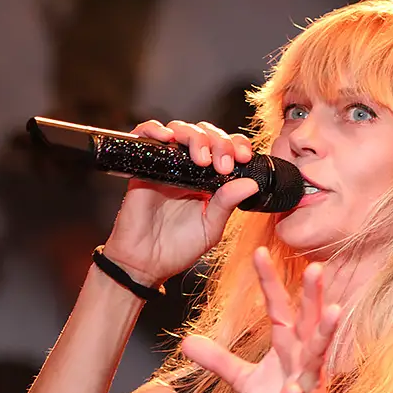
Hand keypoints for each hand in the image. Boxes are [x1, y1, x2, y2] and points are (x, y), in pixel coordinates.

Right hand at [103, 120, 260, 286]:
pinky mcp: (143, 166)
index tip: (243, 157)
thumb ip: (227, 204)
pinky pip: (145, 135)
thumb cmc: (177, 248)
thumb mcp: (210, 228)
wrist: (145, 263)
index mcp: (209, 180)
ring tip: (201, 158)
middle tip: (223, 164)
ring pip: (180, 129)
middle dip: (219, 142)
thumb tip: (250, 183)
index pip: (225, 148)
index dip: (236, 145)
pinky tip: (166, 138)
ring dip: (194, 136)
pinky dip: (154, 129)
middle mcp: (188, 168)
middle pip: (206, 134)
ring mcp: (166, 165)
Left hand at [181, 247, 343, 392]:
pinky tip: (291, 391)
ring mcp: (308, 381)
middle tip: (316, 266)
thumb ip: (218, 359)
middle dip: (312, 294)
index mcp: (288, 345)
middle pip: (307, 320)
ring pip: (318, 353)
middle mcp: (303, 356)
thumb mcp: (244, 380)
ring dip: (325, 332)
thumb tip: (186, 341)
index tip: (261, 251)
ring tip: (333, 310)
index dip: (269, 280)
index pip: (278, 307)